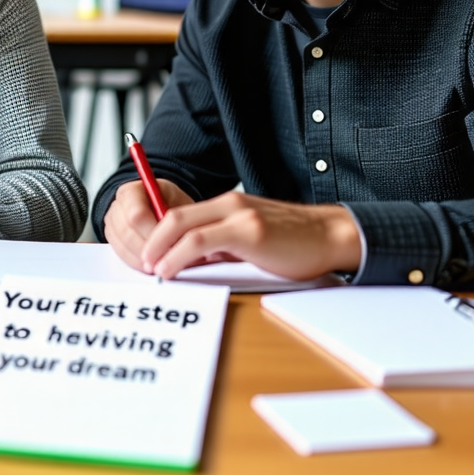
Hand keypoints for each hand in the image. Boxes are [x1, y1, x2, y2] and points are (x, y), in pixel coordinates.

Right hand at [103, 178, 193, 270]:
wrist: (163, 209)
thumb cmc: (172, 206)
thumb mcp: (180, 204)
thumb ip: (176, 219)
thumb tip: (178, 240)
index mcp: (132, 191)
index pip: (136, 214)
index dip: (152, 233)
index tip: (169, 246)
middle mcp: (117, 206)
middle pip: (126, 232)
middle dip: (148, 250)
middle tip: (166, 260)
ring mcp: (112, 223)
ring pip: (122, 246)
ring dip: (143, 260)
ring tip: (162, 264)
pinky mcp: (113, 239)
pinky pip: (121, 255)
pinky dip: (137, 263)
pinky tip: (151, 266)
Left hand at [140, 190, 361, 280]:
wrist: (330, 236)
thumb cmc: (295, 241)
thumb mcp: (252, 238)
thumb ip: (225, 244)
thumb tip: (194, 261)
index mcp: (228, 204)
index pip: (181, 213)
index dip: (158, 233)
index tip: (150, 254)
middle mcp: (230, 204)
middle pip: (173, 216)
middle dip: (150, 239)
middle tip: (143, 262)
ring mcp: (238, 216)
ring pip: (181, 226)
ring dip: (159, 249)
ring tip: (152, 269)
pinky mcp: (248, 232)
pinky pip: (199, 241)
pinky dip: (177, 256)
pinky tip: (171, 270)